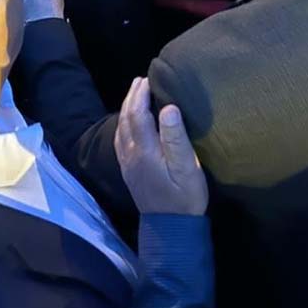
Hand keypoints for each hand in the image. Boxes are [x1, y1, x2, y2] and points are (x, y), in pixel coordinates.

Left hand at [115, 77, 207, 215]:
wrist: (171, 229)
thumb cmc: (184, 197)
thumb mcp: (188, 168)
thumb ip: (176, 138)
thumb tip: (168, 107)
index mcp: (145, 150)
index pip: (139, 115)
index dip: (142, 95)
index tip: (149, 78)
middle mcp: (131, 155)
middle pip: (126, 119)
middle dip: (132, 98)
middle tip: (140, 80)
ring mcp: (128, 164)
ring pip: (121, 129)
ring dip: (126, 109)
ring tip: (134, 95)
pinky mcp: (129, 172)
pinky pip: (120, 141)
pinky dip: (123, 124)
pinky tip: (129, 123)